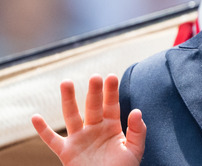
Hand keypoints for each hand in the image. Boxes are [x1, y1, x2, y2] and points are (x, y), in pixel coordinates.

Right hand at [31, 74, 145, 165]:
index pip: (111, 106)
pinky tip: (35, 117)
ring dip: (68, 100)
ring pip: (72, 116)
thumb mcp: (135, 150)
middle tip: (94, 77)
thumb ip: (138, 131)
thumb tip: (136, 111)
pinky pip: (52, 140)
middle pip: (92, 107)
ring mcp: (79, 139)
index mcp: (111, 127)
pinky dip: (42, 130)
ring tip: (66, 83)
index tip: (111, 76)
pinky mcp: (67, 152)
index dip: (111, 92)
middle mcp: (94, 129)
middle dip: (94, 92)